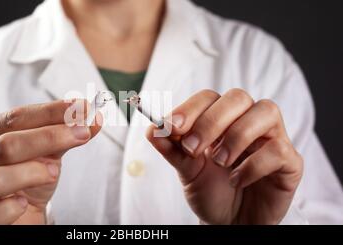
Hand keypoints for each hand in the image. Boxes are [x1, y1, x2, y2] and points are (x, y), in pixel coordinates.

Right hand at [0, 99, 101, 223]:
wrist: (23, 218)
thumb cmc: (30, 181)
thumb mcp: (48, 153)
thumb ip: (66, 134)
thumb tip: (94, 116)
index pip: (12, 118)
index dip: (49, 112)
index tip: (81, 108)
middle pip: (4, 145)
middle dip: (48, 138)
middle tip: (81, 135)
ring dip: (31, 173)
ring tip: (53, 173)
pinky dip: (12, 208)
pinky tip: (25, 204)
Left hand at [147, 89, 302, 223]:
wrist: (230, 223)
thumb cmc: (212, 192)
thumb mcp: (187, 171)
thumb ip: (172, 150)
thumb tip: (152, 130)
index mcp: (222, 120)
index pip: (209, 97)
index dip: (190, 108)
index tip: (172, 127)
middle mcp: (249, 122)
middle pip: (238, 97)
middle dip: (212, 120)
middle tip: (193, 147)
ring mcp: (272, 138)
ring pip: (266, 111)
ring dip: (236, 137)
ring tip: (219, 163)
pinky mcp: (290, 161)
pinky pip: (278, 149)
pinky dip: (253, 165)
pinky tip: (237, 181)